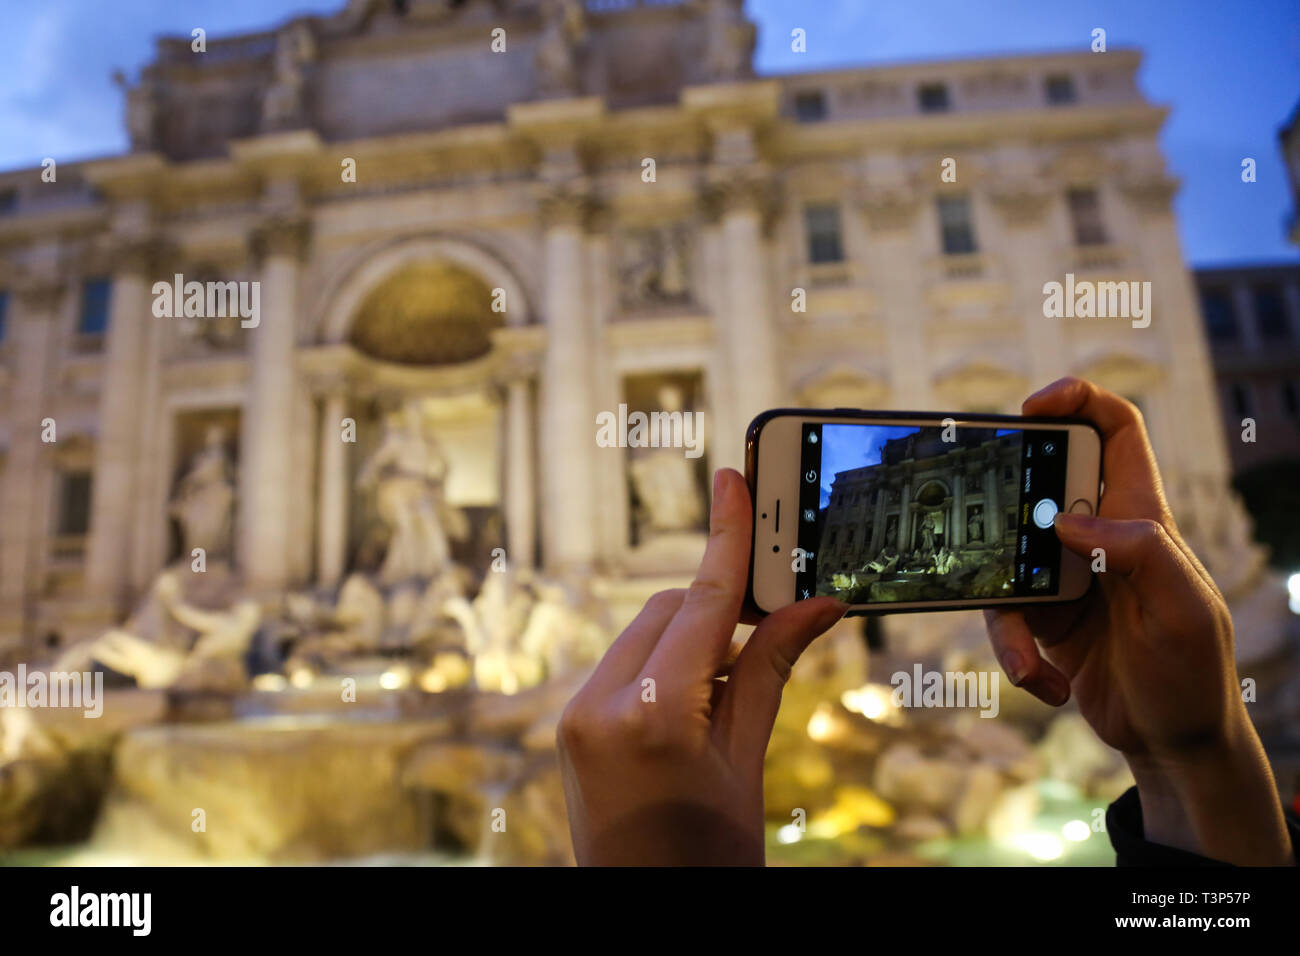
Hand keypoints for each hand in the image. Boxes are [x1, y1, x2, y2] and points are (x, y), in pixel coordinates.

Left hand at [558, 468, 845, 864]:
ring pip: (645, 632)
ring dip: (692, 637)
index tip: (735, 479)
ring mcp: (577, 714)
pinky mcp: (571, 724)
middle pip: (672, 610)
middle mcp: (601, 703)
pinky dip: (664, 662)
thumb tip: (817, 606)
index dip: (728, 537)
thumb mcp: (748, 764)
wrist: (645, 916)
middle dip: (723, 609)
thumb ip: (771, 672)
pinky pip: (624, 663)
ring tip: (733, 688)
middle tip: (778, 620)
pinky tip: (695, 700)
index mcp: (655, 715)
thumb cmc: (710, 860)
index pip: (704, 603)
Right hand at [984, 377, 1291, 864]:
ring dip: (1006, 615)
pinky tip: (1046, 684)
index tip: (1034, 408)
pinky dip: (1014, 654)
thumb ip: (1139, 551)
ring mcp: (1066, 576)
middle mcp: (1099, 538)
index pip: (1116, 432)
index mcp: (1142, 518)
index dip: (1078, 402)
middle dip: (1004, 505)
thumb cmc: (1193, 672)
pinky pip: (1004, 616)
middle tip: (982, 527)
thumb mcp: (1183, 609)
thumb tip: (1067, 520)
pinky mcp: (1043, 618)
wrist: (1174, 744)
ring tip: (1031, 663)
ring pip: (1005, 559)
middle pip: (1038, 486)